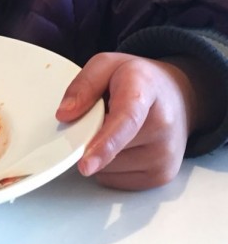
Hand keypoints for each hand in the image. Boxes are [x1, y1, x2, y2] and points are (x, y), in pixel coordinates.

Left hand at [55, 52, 199, 189]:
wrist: (178, 96)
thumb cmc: (139, 80)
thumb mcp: (106, 64)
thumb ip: (83, 85)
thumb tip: (64, 115)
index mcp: (145, 91)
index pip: (126, 121)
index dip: (105, 144)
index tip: (86, 164)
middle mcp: (163, 126)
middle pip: (110, 148)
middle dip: (92, 137)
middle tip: (103, 115)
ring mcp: (166, 155)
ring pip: (109, 168)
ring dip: (101, 152)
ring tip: (116, 128)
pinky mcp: (162, 175)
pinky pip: (117, 179)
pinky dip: (110, 165)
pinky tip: (123, 145)